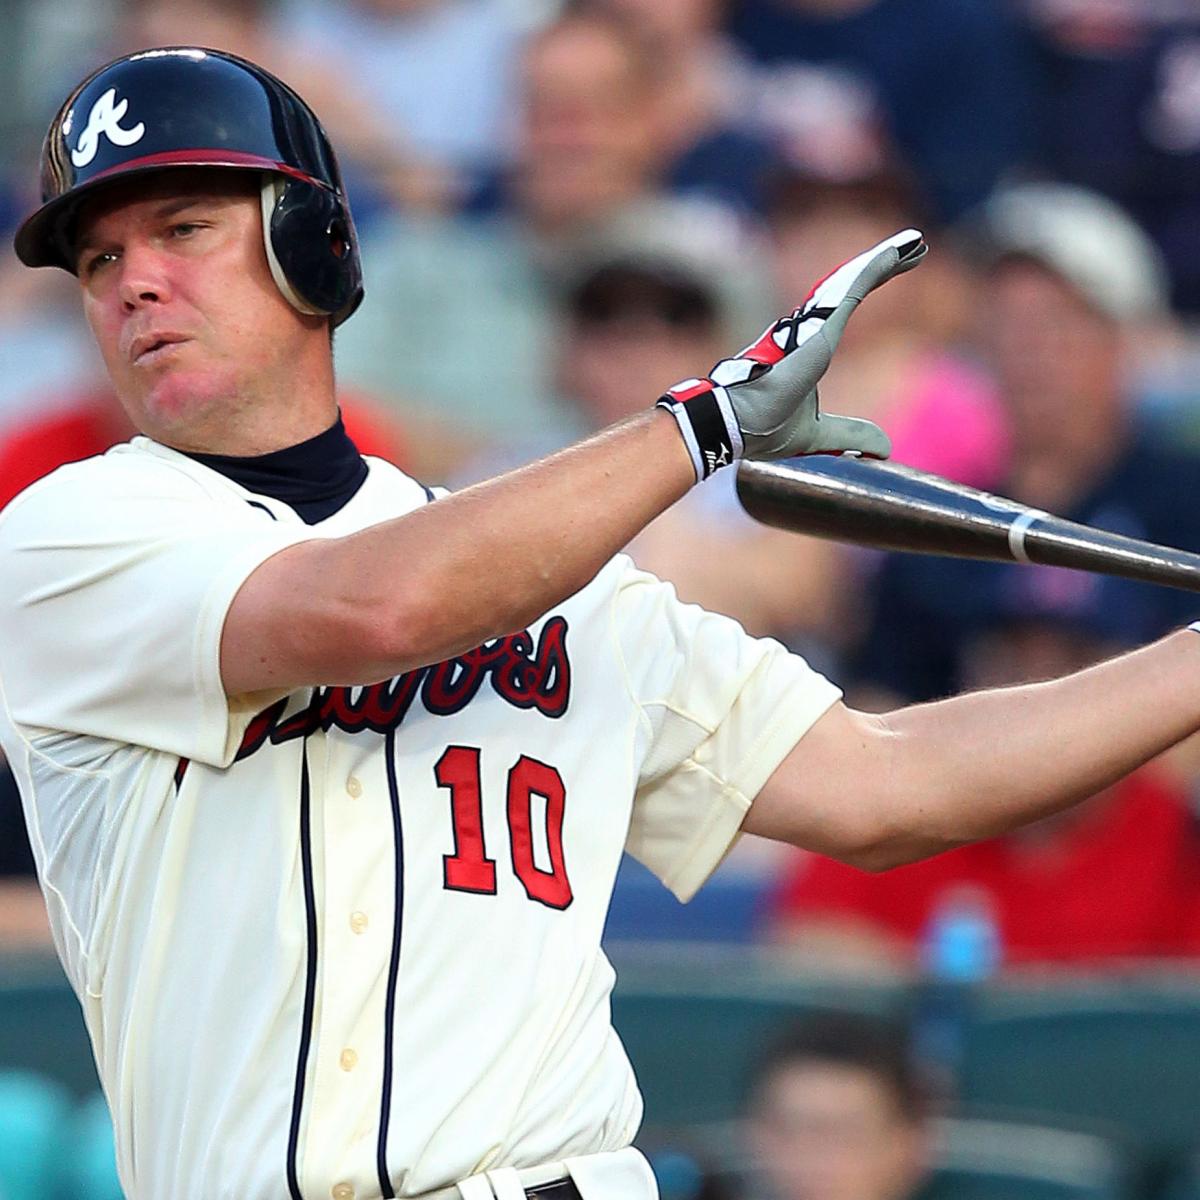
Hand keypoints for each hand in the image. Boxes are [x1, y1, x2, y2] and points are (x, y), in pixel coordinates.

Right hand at [657, 230, 926, 479]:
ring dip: (886, 259)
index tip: (899, 266)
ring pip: (854, 281)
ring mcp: (811, 324)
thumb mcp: (818, 435)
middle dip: (884, 265)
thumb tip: (883, 447)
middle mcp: (808, 327)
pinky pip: (853, 289)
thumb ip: (849, 435)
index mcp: (808, 345)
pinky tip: (899, 251)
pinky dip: (877, 268)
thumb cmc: (763, 426)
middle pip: (852, 285)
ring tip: (915, 242)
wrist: (734, 425)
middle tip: (916, 248)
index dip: (871, 282)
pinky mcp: (817, 327)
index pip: (845, 305)